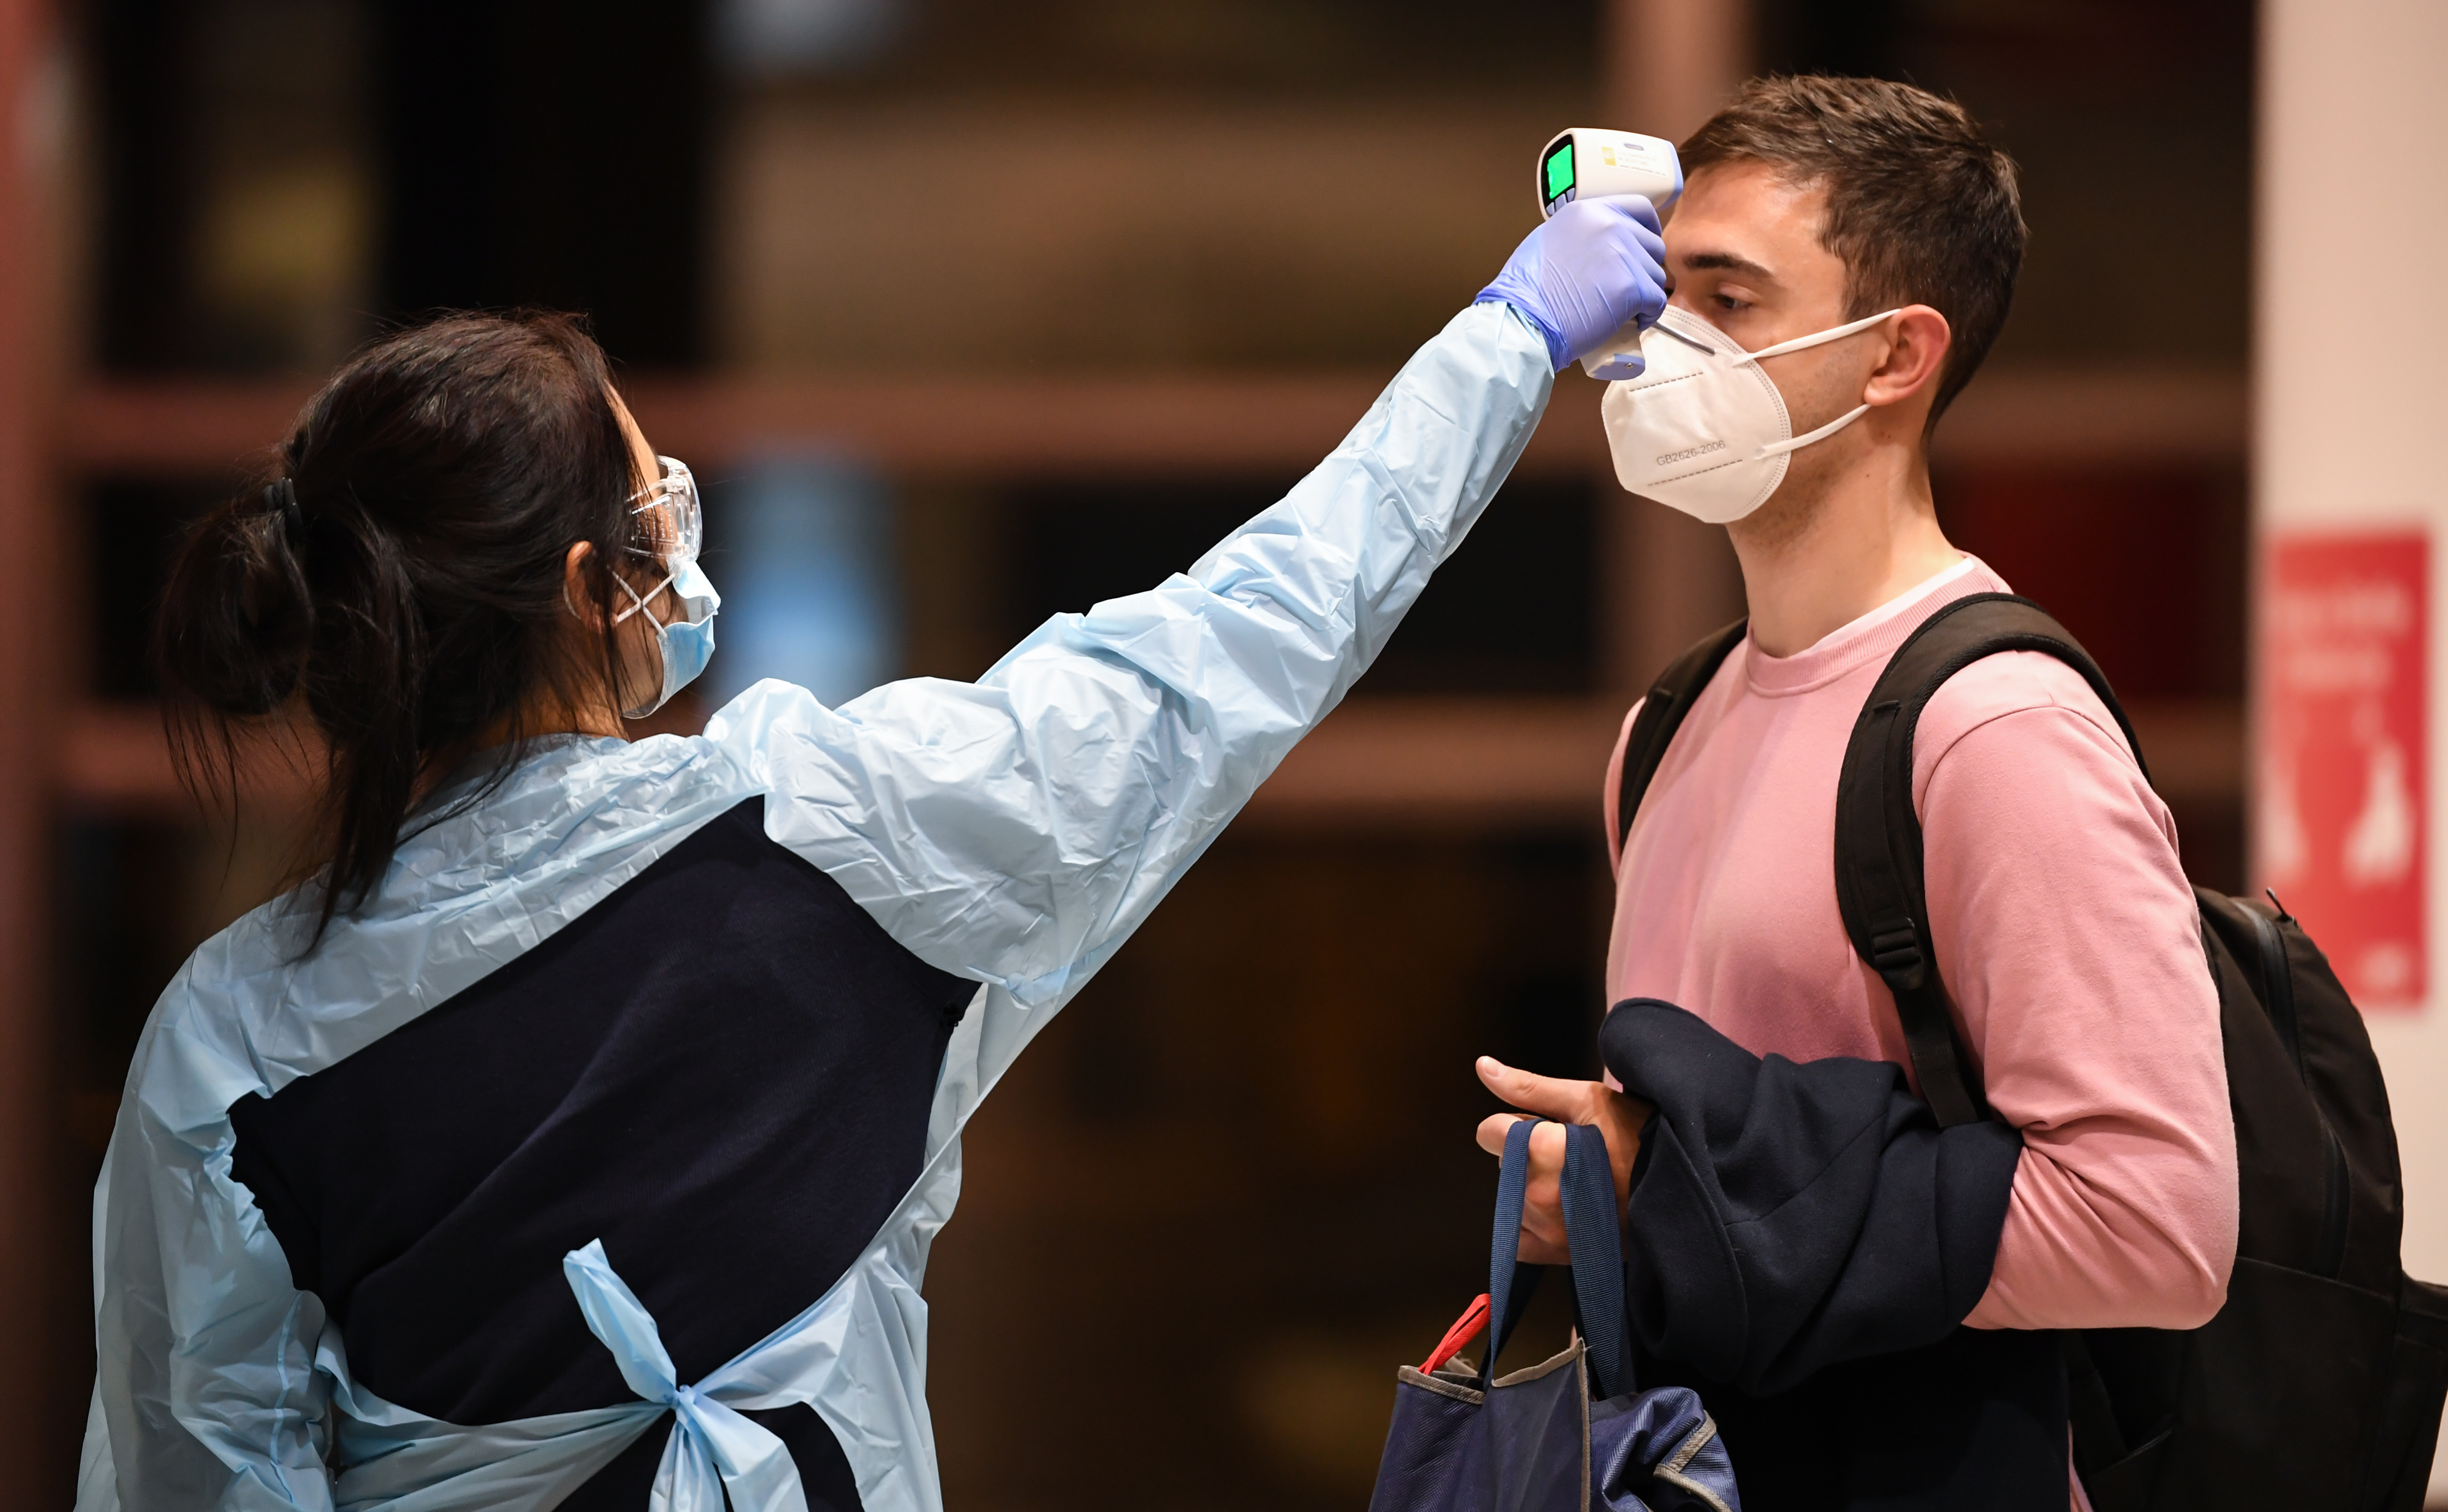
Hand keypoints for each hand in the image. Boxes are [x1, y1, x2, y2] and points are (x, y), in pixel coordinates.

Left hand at [1474, 1056, 1653, 1265]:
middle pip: (1503, 1164)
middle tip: (1574, 1154)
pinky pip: (1517, 1240)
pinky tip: (1563, 1210)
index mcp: (1543, 1149)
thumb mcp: (1588, 1101)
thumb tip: (1483, 1067)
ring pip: (1509, 1198)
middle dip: (1527, 1155)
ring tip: (1577, 1181)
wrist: (1681, 1191)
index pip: (1489, 1132)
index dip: (1517, 1124)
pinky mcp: (1556, 1255)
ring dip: (1530, 1188)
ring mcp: (1547, 1228)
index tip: (1549, 1128)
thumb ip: (1528, 1086)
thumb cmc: (1640, 1138)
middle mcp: (1538, 1193)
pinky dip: (1531, 1225)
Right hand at [1475, 196, 1669, 373]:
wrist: (1524, 321)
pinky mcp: (1632, 286)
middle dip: (1644, 268)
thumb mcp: (1549, 240)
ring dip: (1645, 293)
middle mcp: (1609, 225)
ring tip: (1622, 309)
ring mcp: (1622, 254)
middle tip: (1627, 289)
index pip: (1640, 208)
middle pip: (1652, 244)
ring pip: (1656, 274)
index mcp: (1588, 211)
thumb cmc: (1528, 291)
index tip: (1644, 248)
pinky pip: (1658, 300)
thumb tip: (1601, 241)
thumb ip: (1581, 232)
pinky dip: (1649, 314)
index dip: (1649, 229)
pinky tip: (1633, 322)